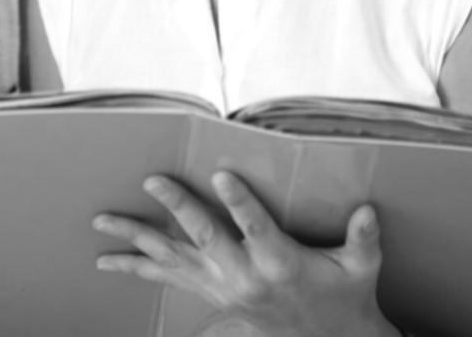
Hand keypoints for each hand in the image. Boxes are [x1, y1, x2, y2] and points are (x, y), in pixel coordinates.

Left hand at [93, 171, 397, 336]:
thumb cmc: (346, 296)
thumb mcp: (362, 268)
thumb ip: (363, 239)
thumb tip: (368, 210)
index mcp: (281, 264)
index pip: (257, 228)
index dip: (240, 203)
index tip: (222, 175)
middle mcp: (245, 277)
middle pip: (205, 238)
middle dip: (179, 207)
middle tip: (154, 180)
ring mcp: (223, 288)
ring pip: (173, 259)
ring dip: (137, 239)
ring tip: (103, 222)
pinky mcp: (212, 295)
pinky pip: (167, 278)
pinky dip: (138, 267)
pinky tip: (109, 260)